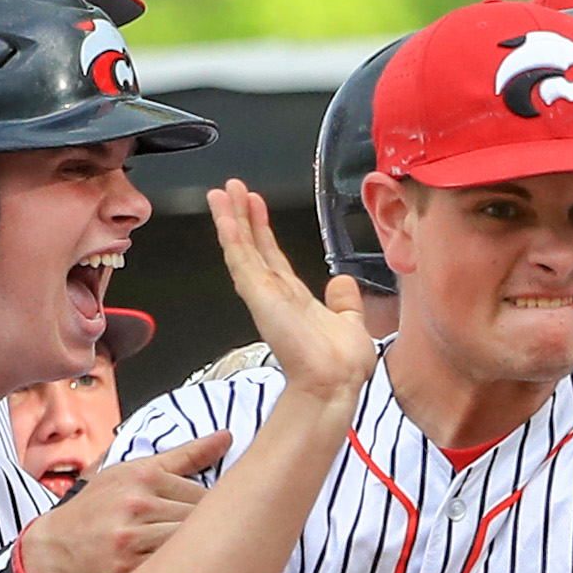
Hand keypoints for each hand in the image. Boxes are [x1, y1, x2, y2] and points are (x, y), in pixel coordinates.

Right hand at [18, 433, 230, 572]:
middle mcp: (137, 503)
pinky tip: (177, 571)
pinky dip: (178, 570)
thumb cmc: (96, 508)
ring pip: (188, 543)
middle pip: (199, 519)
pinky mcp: (126, 568)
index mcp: (142, 476)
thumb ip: (183, 456)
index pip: (204, 494)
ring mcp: (131, 537)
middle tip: (214, 542)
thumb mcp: (132, 471)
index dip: (216, 512)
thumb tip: (227, 437)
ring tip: (198, 557)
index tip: (217, 521)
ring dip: (197, 552)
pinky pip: (169, 568)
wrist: (54, 548)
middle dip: (209, 532)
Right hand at [208, 180, 375, 405]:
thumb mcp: (351, 322)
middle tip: (232, 190)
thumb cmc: (342, 365)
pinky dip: (231, 233)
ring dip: (230, 218)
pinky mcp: (258, 295)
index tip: (255, 206)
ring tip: (221, 192)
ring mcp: (263, 294)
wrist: (336, 383)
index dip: (262, 230)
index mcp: (294, 299)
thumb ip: (344, 301)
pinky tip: (223, 213)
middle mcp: (275, 294)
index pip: (272, 257)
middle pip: (252, 247)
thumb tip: (341, 281)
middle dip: (241, 217)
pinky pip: (241, 258)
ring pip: (241, 248)